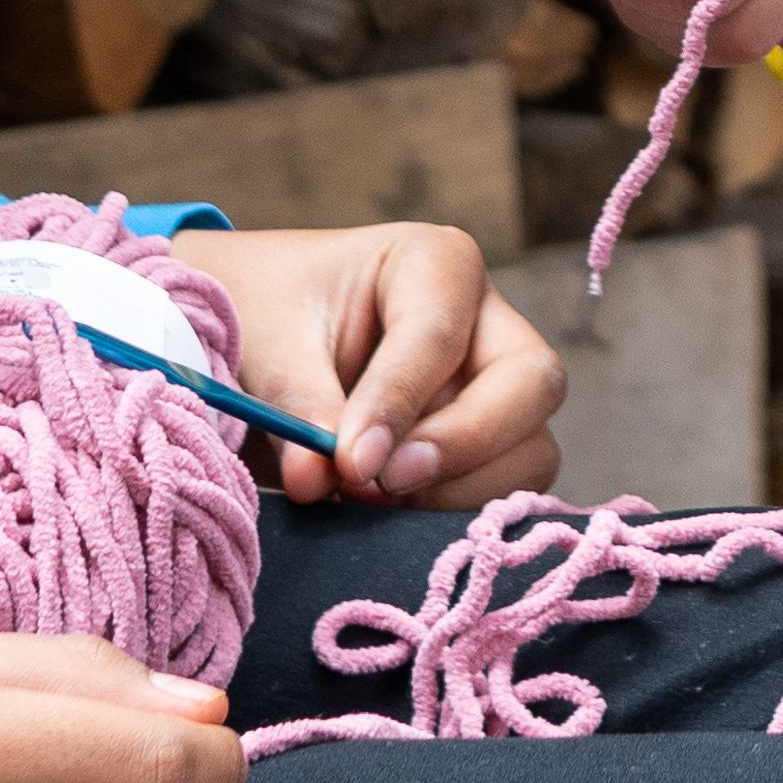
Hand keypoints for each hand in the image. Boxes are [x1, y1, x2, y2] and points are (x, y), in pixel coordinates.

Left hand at [168, 220, 564, 507]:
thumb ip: (300, 406)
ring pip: (532, 450)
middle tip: (385, 482)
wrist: (250, 337)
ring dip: (461, 492)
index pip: (440, 333)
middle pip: (531, 384)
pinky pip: (505, 492)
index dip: (398, 402)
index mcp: (436, 261)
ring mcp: (495, 390)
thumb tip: (318, 479)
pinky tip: (387, 521)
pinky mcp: (487, 449)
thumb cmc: (264, 315)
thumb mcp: (269, 346)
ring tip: (371, 504)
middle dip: (466, 443)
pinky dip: (455, 517)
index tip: (349, 462)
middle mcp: (486, 322)